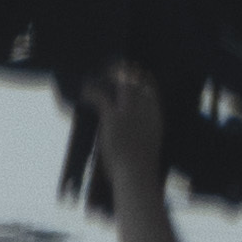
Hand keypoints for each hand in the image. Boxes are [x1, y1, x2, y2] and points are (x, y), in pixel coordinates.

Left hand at [89, 71, 168, 205]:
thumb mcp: (147, 150)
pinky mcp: (113, 115)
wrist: (136, 174)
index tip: (140, 75)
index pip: (153, 92)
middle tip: (120, 67)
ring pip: (123, 83)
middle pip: (139, 83)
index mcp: (156, 119)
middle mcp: (145, 110)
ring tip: (105, 71)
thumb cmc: (140, 170)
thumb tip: (133, 141)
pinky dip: (91, 91)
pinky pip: (101, 96)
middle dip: (129, 73)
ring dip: (114, 74)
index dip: (145, 82)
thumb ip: (142, 138)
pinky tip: (85, 90)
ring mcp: (130, 112)